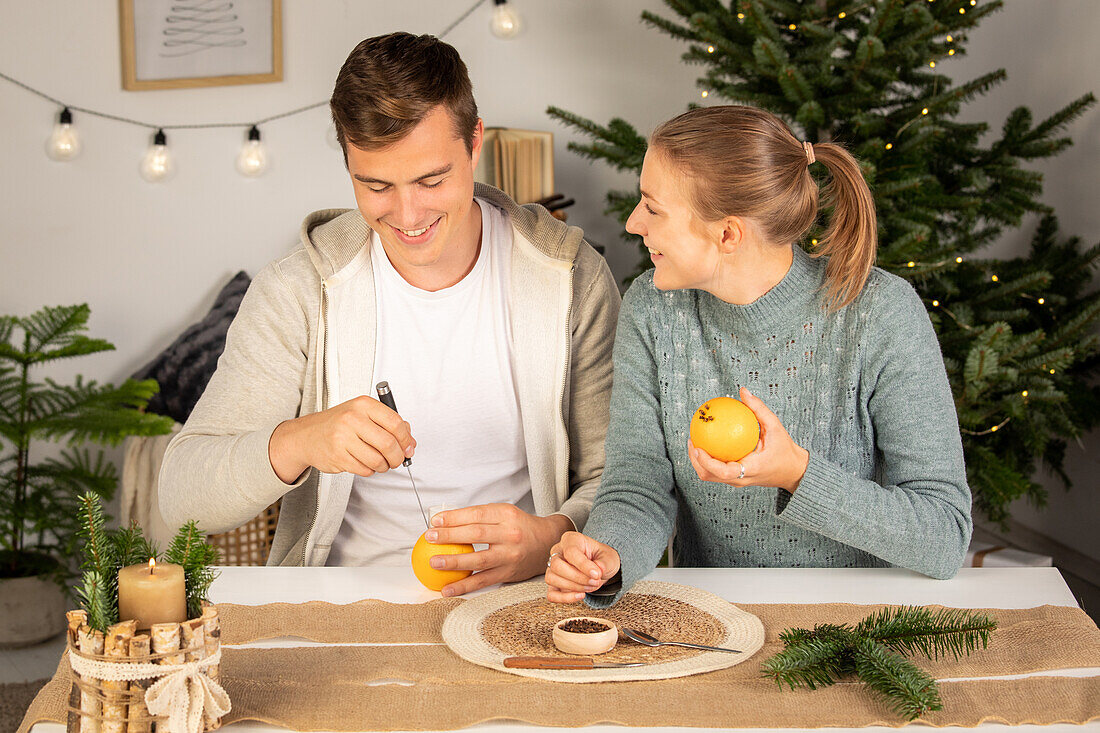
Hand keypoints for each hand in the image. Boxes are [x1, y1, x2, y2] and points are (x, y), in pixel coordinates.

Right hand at [268, 395, 415, 482]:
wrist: (306, 435)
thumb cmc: (338, 424)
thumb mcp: (364, 415)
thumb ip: (389, 425)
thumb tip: (410, 443)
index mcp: (363, 405)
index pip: (395, 423)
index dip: (406, 439)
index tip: (408, 447)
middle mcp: (352, 418)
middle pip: (388, 443)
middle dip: (397, 456)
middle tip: (397, 459)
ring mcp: (343, 438)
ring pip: (377, 460)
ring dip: (384, 466)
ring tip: (380, 462)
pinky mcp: (337, 456)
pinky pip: (364, 469)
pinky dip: (370, 470)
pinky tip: (365, 463)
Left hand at [422, 504, 573, 596]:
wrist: (547, 543)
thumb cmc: (519, 527)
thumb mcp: (504, 513)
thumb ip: (480, 516)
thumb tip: (445, 521)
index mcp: (507, 515)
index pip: (477, 514)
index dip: (455, 517)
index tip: (435, 521)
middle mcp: (510, 535)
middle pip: (476, 535)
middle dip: (450, 536)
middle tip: (430, 538)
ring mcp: (509, 556)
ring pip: (478, 560)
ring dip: (453, 562)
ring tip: (433, 562)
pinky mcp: (508, 573)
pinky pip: (483, 581)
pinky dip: (464, 586)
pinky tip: (447, 589)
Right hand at [544, 531, 620, 603]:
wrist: (599, 568)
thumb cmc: (601, 558)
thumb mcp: (609, 557)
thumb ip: (605, 562)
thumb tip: (598, 570)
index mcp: (571, 540)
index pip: (571, 552)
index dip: (583, 565)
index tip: (596, 574)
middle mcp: (558, 552)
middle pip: (557, 566)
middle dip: (578, 578)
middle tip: (595, 581)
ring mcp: (553, 568)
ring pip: (552, 578)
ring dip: (573, 587)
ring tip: (590, 586)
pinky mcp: (553, 584)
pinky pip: (551, 594)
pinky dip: (565, 598)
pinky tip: (580, 596)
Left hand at [688, 386, 808, 491]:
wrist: (794, 471)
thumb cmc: (785, 450)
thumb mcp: (775, 427)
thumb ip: (759, 409)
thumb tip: (742, 391)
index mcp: (750, 470)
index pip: (723, 472)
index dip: (707, 462)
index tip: (697, 447)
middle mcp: (740, 479)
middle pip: (709, 476)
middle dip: (695, 460)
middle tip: (692, 440)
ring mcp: (737, 481)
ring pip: (710, 476)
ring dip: (698, 461)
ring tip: (695, 441)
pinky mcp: (736, 479)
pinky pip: (717, 472)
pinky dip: (708, 460)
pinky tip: (707, 443)